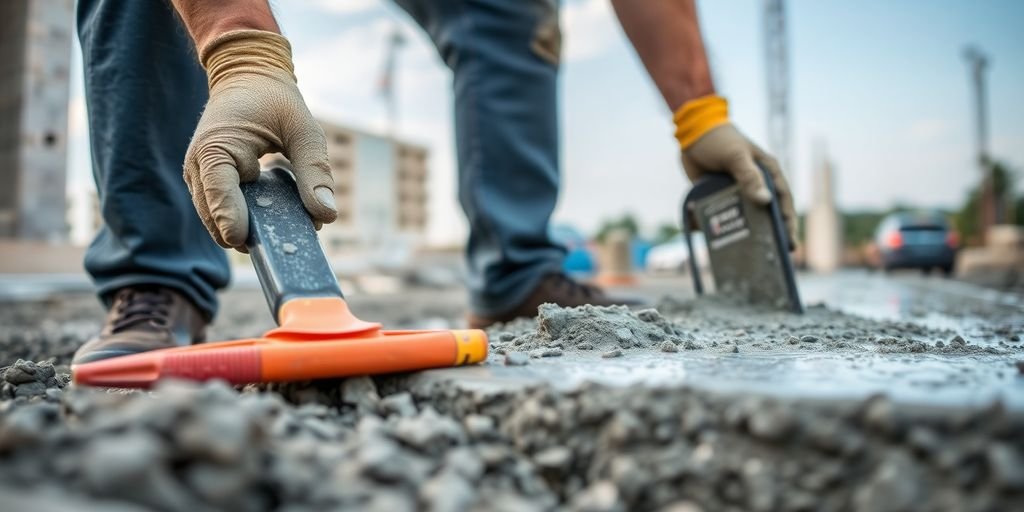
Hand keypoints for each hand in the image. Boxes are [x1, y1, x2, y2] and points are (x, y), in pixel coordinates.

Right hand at [184, 30, 335, 250]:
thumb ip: (315, 171)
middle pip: (214, 216)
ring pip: (218, 221)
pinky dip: (248, 220)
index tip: (247, 241)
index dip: (231, 219)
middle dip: (248, 232)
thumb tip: (327, 214)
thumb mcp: (304, 131)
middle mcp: (199, 167)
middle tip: (287, 241)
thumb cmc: (276, 101)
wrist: (249, 78)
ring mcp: (200, 178)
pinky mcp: (209, 185)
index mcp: (216, 148)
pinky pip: (224, 213)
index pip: (218, 192)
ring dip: (249, 229)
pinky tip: (277, 218)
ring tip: (287, 227)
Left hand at [676, 96, 797, 245]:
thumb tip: (765, 202)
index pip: (782, 202)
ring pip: (742, 217)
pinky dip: (716, 226)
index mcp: (767, 173)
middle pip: (765, 214)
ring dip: (741, 233)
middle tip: (772, 257)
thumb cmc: (720, 140)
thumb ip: (749, 177)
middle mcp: (754, 184)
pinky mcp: (717, 196)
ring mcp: (735, 192)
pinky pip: (720, 215)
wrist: (692, 133)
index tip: (790, 244)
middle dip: (768, 234)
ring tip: (742, 255)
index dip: (788, 223)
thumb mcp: (736, 156)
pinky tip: (712, 239)